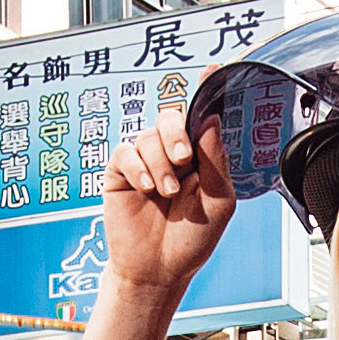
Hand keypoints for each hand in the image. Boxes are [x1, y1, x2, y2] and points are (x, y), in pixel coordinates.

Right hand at [100, 104, 234, 304]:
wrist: (160, 269)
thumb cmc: (190, 238)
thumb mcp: (217, 201)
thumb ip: (214, 160)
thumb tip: (212, 119)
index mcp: (199, 156)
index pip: (201, 118)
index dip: (205, 92)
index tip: (213, 70)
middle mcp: (170, 153)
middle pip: (170, 116)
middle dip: (176, 133)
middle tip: (183, 159)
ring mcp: (144, 161)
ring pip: (148, 135)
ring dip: (160, 163)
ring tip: (166, 192)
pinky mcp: (120, 172)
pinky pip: (125, 151)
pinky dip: (138, 167)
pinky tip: (146, 188)